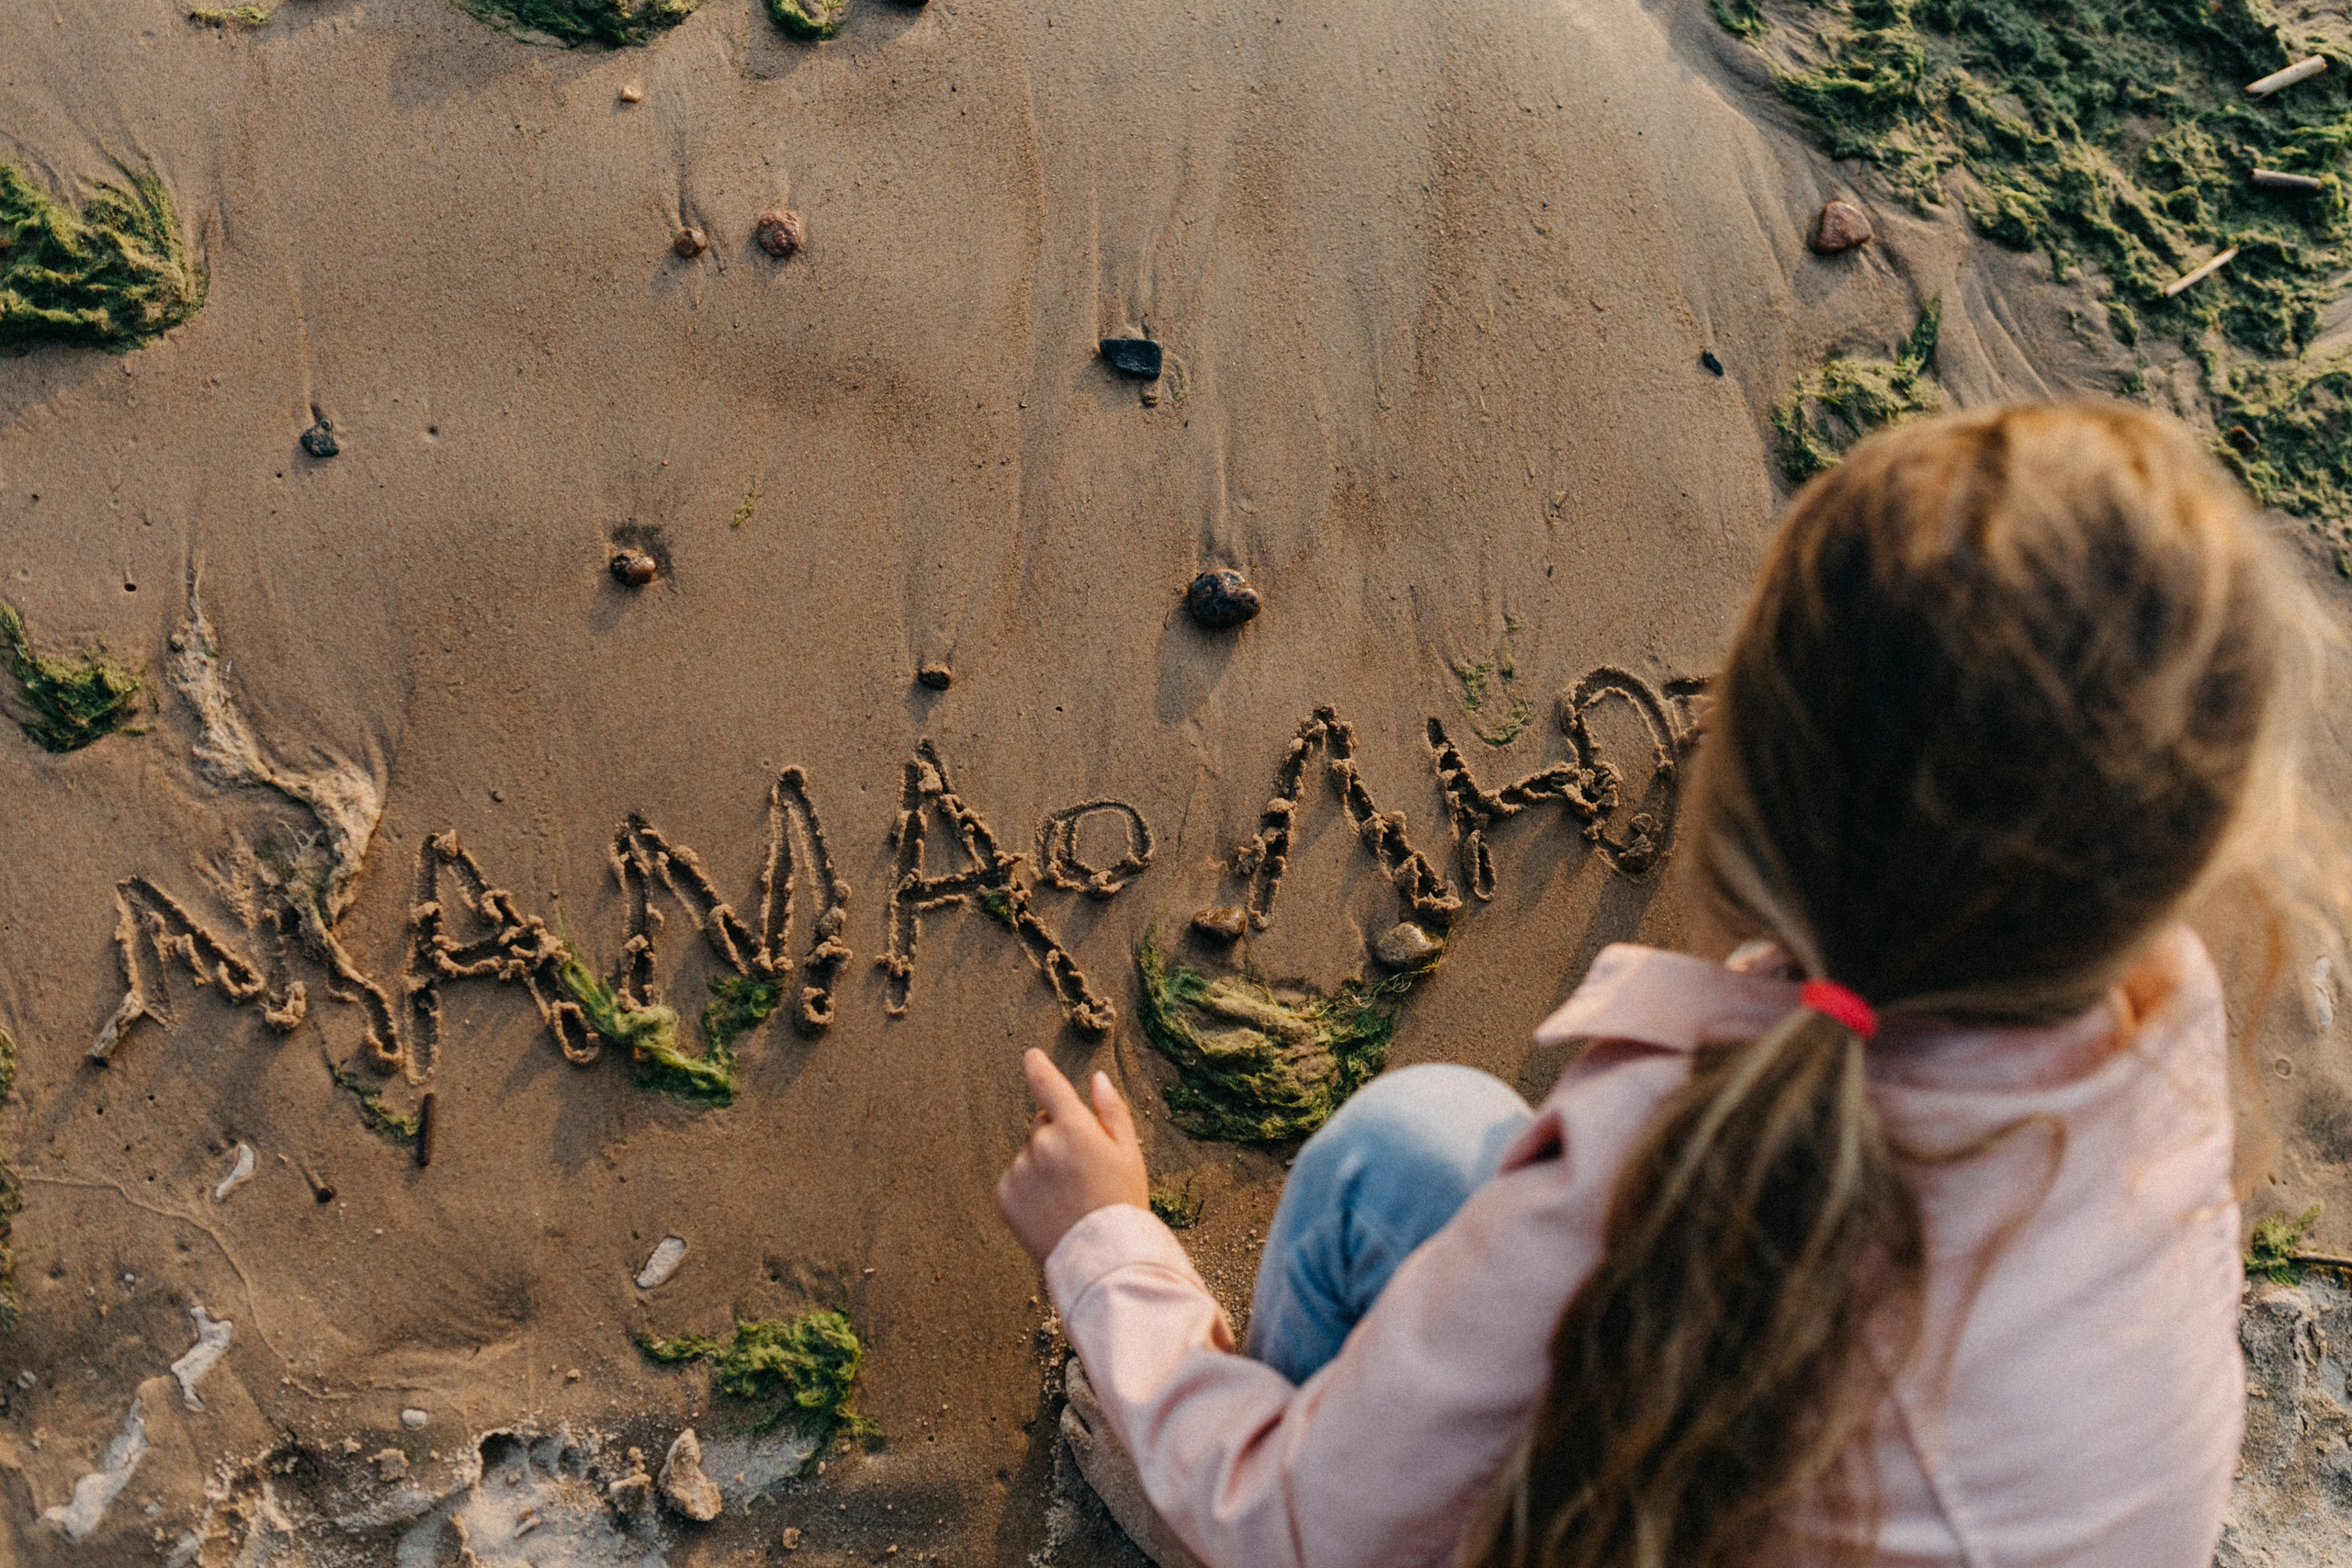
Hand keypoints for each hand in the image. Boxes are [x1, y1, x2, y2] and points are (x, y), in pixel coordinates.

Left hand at [996, 1049, 1149, 1261]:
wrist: (1101, 1257)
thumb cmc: (1122, 1202)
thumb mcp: (1128, 1152)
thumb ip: (1111, 1110)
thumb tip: (1096, 1079)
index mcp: (1074, 1127)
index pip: (1048, 1085)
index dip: (1038, 1067)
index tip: (1031, 1056)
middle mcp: (1042, 1143)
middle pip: (1041, 1124)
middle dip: (1057, 1137)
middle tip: (1081, 1171)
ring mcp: (1020, 1170)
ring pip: (1028, 1155)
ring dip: (1042, 1166)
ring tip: (1068, 1198)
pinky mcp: (1004, 1196)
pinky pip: (1014, 1180)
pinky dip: (1027, 1190)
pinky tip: (1050, 1209)